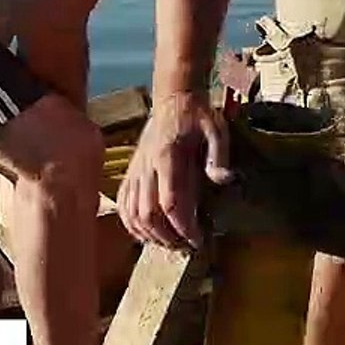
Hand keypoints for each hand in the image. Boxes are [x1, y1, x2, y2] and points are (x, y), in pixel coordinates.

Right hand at [117, 91, 230, 249]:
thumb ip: (218, 155)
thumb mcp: (216, 128)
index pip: (170, 203)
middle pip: (148, 214)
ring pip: (132, 213)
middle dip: (166, 237)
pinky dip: (131, 224)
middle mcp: (146, 166)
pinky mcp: (131, 171)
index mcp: (167, 156)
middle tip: (185, 247)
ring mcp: (135, 170)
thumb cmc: (197, 114)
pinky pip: (123, 203)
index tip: (198, 239)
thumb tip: (222, 180)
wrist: (174, 97)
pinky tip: (144, 234)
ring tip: (168, 244)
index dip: (183, 227)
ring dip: (148, 235)